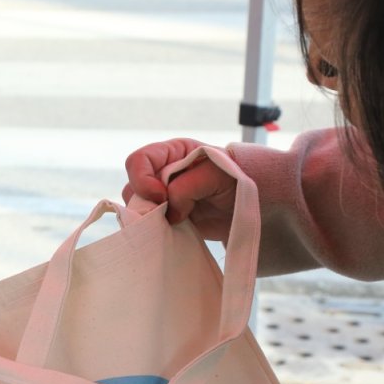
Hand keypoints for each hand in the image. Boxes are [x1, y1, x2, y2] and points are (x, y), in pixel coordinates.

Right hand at [122, 138, 237, 241]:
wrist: (251, 207)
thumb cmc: (236, 181)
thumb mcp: (214, 174)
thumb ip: (185, 187)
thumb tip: (169, 213)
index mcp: (172, 153)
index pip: (139, 161)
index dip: (143, 179)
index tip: (162, 196)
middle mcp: (161, 174)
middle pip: (133, 187)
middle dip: (146, 202)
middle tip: (171, 213)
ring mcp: (163, 197)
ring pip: (136, 208)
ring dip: (150, 217)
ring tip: (175, 222)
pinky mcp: (166, 218)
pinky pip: (147, 224)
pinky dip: (155, 229)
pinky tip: (173, 230)